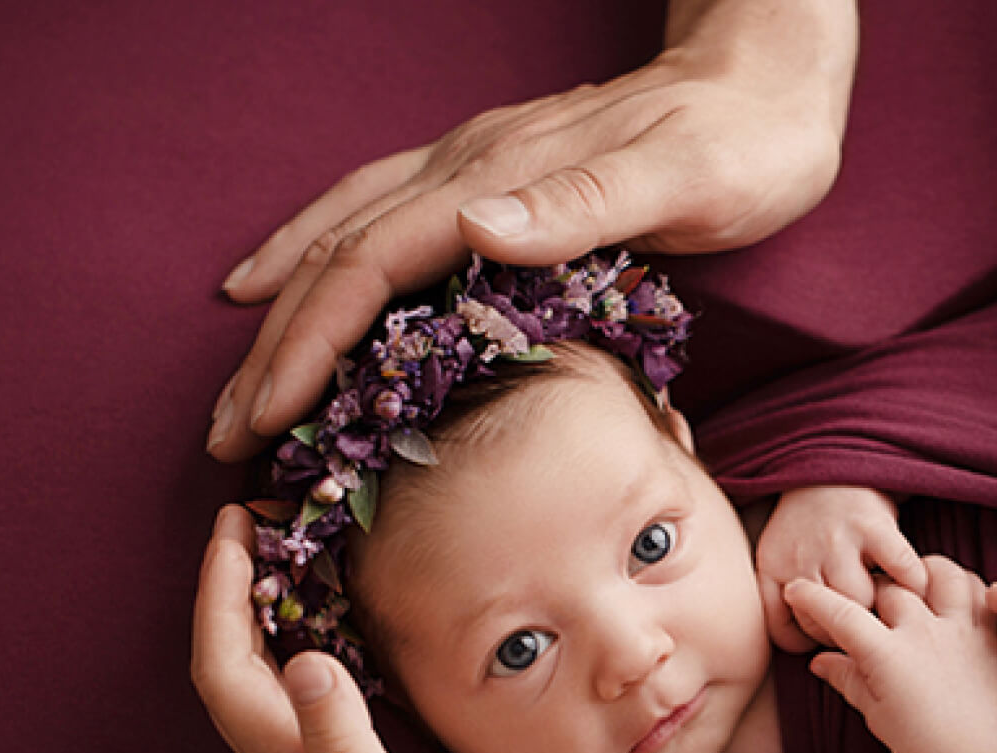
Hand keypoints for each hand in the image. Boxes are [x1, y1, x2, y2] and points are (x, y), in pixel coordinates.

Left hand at [191, 505, 473, 752]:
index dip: (221, 586)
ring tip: (283, 558)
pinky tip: (325, 637)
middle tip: (254, 521)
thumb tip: (311, 658)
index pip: (226, 655)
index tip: (234, 521)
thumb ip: (341, 736)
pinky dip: (296, 649)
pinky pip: (292, 694)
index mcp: (279, 752)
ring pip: (256, 674)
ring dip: (258, 612)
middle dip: (231, 583)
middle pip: (230, 655)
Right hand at [207, 0, 856, 460]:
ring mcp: (477, 166)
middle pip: (340, 256)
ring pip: (347, 233)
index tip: (269, 413)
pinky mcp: (493, 175)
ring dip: (288, 309)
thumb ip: (581, 204)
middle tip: (227, 433)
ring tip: (243, 380)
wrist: (769, 74)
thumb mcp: (684, 178)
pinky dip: (322, 254)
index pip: (375, 264)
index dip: (313, 341)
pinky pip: (378, 216)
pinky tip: (298, 278)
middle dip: (277, 347)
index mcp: (501, 178)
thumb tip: (473, 225)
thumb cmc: (744, 142)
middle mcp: (471, 167)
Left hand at [755, 485, 930, 652]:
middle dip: (846, 633)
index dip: (809, 645)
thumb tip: (813, 659)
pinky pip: (899, 569)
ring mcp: (837, 540)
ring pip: (860, 603)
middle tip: (866, 626)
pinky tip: (915, 586)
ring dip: (879, 610)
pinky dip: (913, 582)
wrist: (829, 466)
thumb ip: (782, 602)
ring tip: (890, 607)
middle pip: (824, 625)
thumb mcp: (778, 560)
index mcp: (773, 568)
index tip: (829, 638)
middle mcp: (801, 556)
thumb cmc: (807, 528)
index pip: (786, 633)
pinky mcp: (873, 525)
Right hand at [784, 558, 996, 752]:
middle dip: (869, 591)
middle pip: (887, 587)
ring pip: (939, 573)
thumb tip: (819, 661)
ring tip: (910, 586)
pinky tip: (948, 595)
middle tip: (862, 606)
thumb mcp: (873, 712)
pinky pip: (977, 590)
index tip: (796, 590)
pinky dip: (963, 584)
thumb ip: (846, 678)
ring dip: (920, 574)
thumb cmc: (919, 743)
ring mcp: (957, 630)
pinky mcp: (985, 635)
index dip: (812, 599)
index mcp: (888, 655)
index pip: (841, 614)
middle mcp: (923, 633)